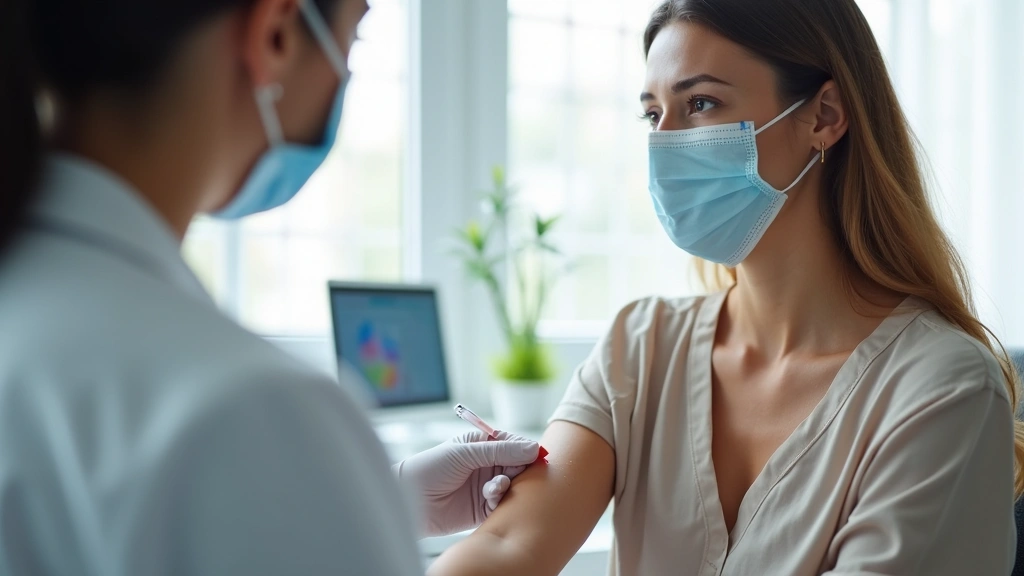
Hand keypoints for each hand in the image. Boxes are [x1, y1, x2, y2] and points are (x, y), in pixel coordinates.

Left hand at [393, 430, 539, 536]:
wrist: (411, 501)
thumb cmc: (431, 468)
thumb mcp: (466, 453)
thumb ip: (500, 451)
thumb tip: (533, 448)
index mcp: (482, 444)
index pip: (513, 443)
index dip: (525, 449)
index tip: (535, 455)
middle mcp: (487, 464)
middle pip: (517, 465)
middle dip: (518, 470)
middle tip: (512, 474)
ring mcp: (486, 486)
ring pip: (512, 485)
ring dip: (506, 486)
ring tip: (493, 488)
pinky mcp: (484, 508)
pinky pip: (503, 504)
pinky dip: (501, 501)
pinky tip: (489, 499)